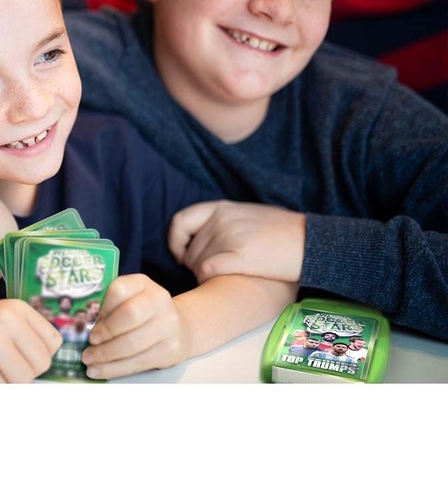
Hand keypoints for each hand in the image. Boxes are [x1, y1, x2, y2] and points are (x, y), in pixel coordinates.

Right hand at [0, 300, 62, 382]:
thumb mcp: (1, 321)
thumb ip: (28, 336)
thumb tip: (52, 361)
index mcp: (15, 307)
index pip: (53, 342)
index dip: (40, 356)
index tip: (22, 356)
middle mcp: (3, 319)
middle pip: (40, 364)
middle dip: (26, 373)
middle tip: (3, 367)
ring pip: (23, 379)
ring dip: (9, 384)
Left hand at [81, 273, 187, 378]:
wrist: (179, 327)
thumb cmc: (143, 314)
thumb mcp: (128, 300)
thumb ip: (109, 308)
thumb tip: (83, 327)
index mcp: (142, 284)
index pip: (119, 290)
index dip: (103, 308)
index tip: (90, 323)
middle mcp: (158, 300)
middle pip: (130, 315)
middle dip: (106, 332)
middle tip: (90, 343)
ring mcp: (167, 325)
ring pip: (133, 343)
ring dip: (106, 355)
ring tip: (89, 360)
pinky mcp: (170, 350)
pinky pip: (138, 362)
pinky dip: (115, 369)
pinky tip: (99, 370)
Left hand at [168, 200, 305, 282]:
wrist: (312, 242)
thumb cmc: (281, 232)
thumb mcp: (246, 215)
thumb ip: (221, 222)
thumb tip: (195, 242)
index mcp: (222, 208)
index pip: (180, 221)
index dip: (175, 242)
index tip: (182, 255)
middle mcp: (222, 220)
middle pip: (190, 250)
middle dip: (194, 266)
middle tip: (210, 274)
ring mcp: (230, 236)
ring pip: (198, 264)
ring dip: (204, 275)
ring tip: (222, 277)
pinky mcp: (241, 256)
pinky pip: (209, 271)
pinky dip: (210, 279)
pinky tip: (222, 280)